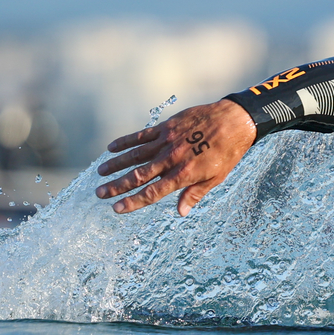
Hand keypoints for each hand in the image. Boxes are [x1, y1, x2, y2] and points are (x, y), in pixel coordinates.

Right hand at [95, 99, 256, 215]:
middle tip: (99, 193)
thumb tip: (181, 212)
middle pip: (138, 176)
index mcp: (183, 174)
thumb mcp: (216, 178)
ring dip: (116, 164)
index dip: (133, 202)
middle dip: (117, 186)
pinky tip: (111, 147)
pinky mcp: (166, 127)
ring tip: (100, 172)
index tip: (117, 209)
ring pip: (135, 155)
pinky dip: (126, 141)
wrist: (234, 121)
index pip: (152, 193)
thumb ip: (195, 194)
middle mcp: (171, 159)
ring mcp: (167, 141)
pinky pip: (141, 135)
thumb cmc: (228, 152)